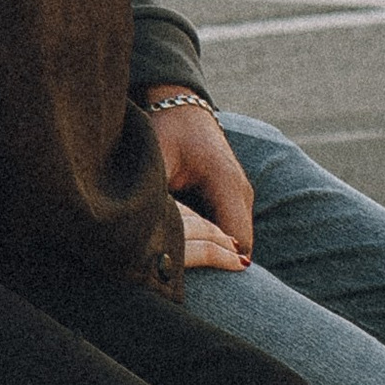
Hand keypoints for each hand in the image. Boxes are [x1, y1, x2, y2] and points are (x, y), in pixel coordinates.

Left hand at [152, 99, 254, 262]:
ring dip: (214, 251)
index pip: (236, 240)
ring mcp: (240, 194)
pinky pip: (229, 228)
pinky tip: (187, 245)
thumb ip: (157, 198)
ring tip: (182, 263)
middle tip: (181, 276)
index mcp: (226, 183)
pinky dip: (213, 240)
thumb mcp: (157, 162)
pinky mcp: (233, 197)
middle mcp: (241, 191)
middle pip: (239, 246)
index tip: (187, 275)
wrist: (181, 107)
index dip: (216, 263)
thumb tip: (144, 232)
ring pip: (235, 239)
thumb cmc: (166, 131)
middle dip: (215, 262)